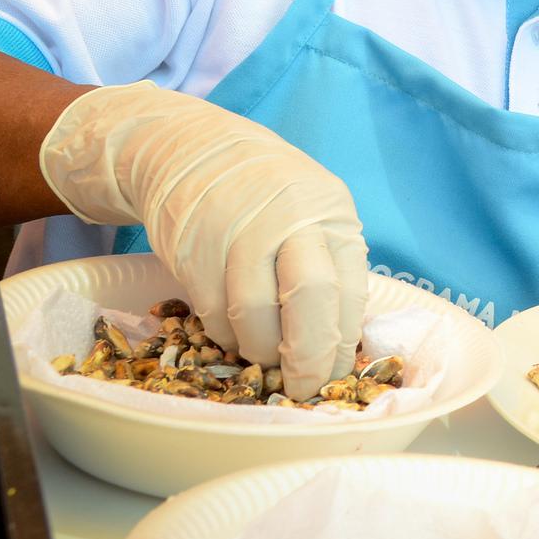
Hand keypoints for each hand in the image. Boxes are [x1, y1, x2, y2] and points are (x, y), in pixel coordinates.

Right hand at [39, 82, 368, 398]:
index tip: (335, 378)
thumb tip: (341, 343)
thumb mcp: (312, 214)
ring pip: (254, 313)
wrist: (189, 149)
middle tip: (302, 389)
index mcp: (331, 215)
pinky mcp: (192, 248)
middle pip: (310, 298)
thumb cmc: (265, 195)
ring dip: (260, 351)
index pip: (348, 291)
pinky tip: (231, 332)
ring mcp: (238, 231)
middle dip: (308, 357)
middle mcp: (290, 219)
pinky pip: (212, 311)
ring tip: (263, 357)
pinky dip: (224, 335)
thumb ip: (328, 266)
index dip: (341, 344)